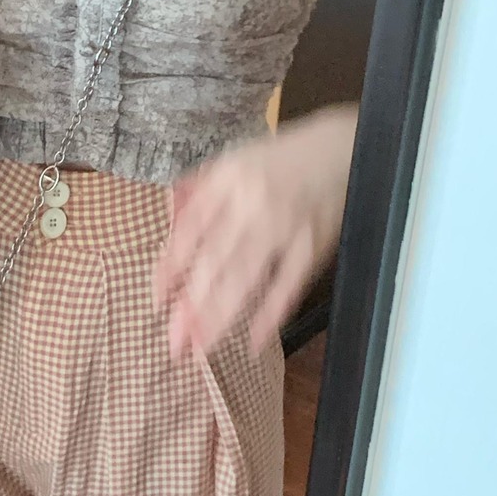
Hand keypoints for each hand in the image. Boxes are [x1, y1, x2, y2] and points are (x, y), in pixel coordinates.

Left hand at [153, 107, 356, 358]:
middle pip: (214, 261)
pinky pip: (289, 285)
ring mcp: (284, 226)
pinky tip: (252, 342)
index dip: (171, 267)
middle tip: (174, 342)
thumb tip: (167, 210)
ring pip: (247, 278)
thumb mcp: (233, 160)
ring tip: (202, 348)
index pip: (190, 229)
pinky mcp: (313, 244)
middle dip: (192, 305)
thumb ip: (198, 188)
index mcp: (227, 180)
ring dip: (222, 316)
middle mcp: (251, 203)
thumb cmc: (279, 159)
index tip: (156, 300)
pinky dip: (271, 315)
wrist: (340, 147)